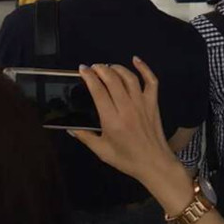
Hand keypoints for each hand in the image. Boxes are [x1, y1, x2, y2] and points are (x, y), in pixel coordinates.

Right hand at [72, 58, 184, 190]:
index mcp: (112, 120)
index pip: (98, 91)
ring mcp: (142, 104)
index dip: (89, 77)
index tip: (82, 69)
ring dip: (117, 68)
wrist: (155, 164)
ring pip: (129, 78)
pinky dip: (144, 68)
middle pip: (112, 80)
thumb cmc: (127, 159)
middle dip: (100, 69)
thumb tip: (69, 127)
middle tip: (93, 67)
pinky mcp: (153, 103)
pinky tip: (135, 60)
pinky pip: (151, 81)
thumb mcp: (102, 151)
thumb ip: (85, 137)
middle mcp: (127, 108)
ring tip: (107, 67)